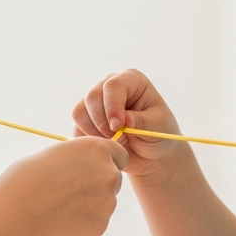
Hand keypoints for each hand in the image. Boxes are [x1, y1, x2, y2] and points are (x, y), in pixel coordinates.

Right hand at [0, 137, 126, 235]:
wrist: (17, 211)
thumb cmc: (28, 179)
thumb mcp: (57, 155)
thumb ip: (80, 161)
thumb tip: (89, 169)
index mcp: (98, 150)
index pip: (119, 156)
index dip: (106, 164)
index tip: (92, 171)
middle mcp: (109, 174)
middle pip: (113, 181)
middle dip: (97, 187)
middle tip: (68, 193)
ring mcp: (107, 202)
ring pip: (103, 205)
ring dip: (87, 207)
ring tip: (57, 208)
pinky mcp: (100, 226)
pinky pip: (94, 225)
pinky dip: (80, 226)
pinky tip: (58, 222)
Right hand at [71, 70, 188, 180]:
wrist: (151, 155)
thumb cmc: (159, 135)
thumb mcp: (157, 127)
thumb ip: (141, 122)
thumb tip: (123, 120)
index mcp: (131, 80)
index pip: (112, 86)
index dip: (112, 106)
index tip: (118, 127)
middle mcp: (109, 86)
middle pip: (92, 96)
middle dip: (101, 121)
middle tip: (116, 138)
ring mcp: (96, 102)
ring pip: (79, 111)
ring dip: (94, 131)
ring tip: (113, 142)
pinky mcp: (86, 119)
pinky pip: (76, 127)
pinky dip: (88, 140)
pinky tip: (105, 145)